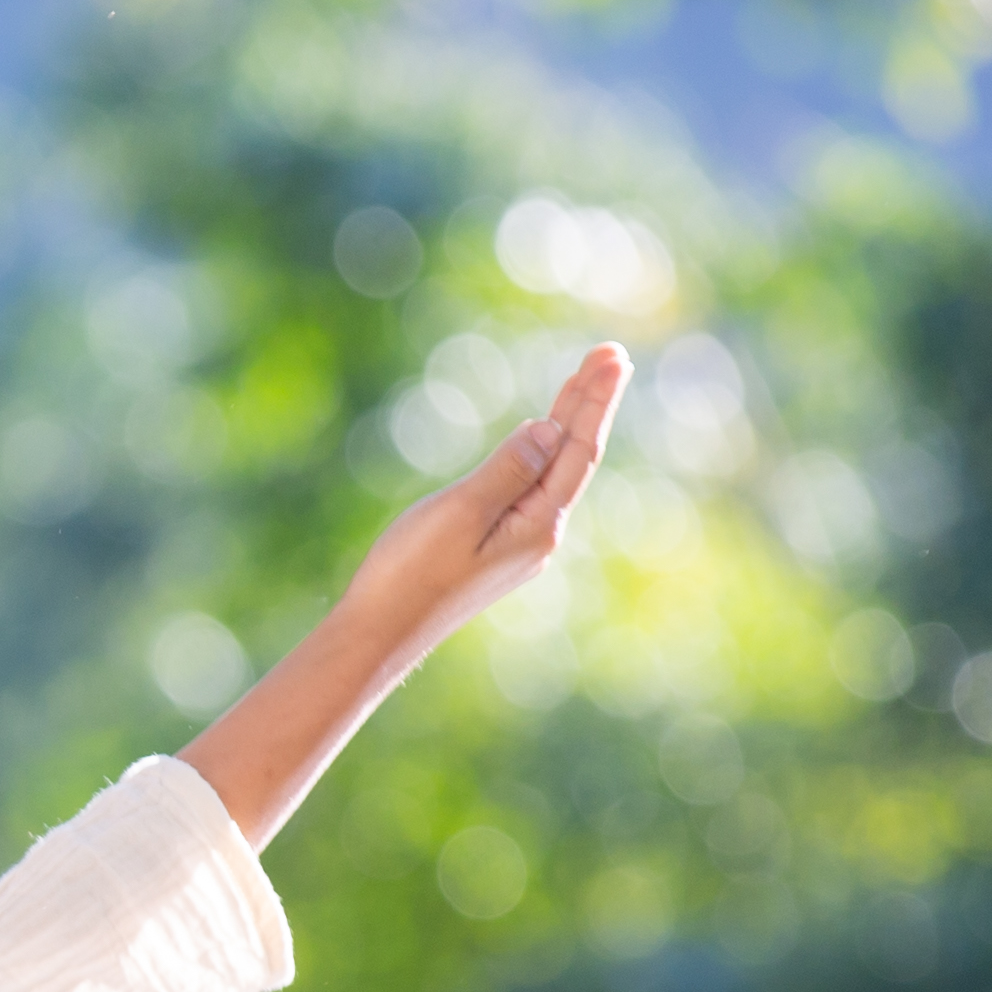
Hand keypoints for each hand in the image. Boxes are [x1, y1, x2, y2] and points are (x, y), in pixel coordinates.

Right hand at [339, 343, 628, 651]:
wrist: (379, 635)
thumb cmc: (411, 574)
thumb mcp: (462, 513)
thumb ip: (509, 469)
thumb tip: (548, 430)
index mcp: (537, 524)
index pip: (576, 449)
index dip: (594, 400)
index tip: (613, 356)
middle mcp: (538, 536)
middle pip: (572, 457)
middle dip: (588, 404)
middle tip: (610, 355)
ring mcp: (519, 545)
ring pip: (552, 472)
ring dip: (567, 425)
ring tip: (583, 385)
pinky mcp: (495, 550)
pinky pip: (532, 488)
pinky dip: (542, 453)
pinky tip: (540, 444)